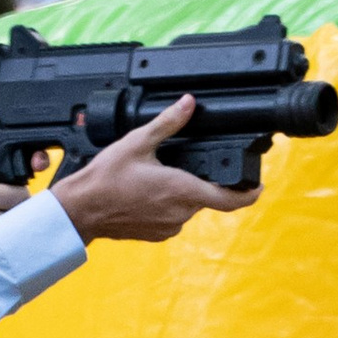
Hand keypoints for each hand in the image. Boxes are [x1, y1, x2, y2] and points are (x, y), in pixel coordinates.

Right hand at [51, 95, 256, 246]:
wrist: (80, 210)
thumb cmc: (105, 179)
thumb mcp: (137, 142)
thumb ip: (168, 122)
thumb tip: (188, 103)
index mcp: (183, 190)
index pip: (231, 200)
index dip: (250, 194)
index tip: (257, 185)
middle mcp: (181, 213)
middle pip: (206, 196)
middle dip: (200, 180)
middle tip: (182, 163)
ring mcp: (169, 226)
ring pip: (189, 207)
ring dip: (181, 193)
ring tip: (158, 177)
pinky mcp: (157, 234)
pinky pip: (173, 218)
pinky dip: (167, 205)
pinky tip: (147, 193)